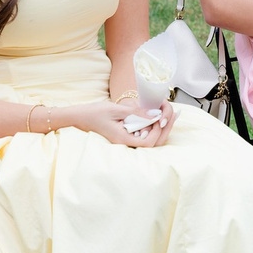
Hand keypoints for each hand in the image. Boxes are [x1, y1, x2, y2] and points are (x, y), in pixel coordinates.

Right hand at [59, 98, 174, 146]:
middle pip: (152, 143)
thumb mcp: (115, 110)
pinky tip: (156, 116)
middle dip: (165, 128)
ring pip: (149, 139)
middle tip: (174, 114)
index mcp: (123, 139)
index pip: (148, 142)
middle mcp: (125, 143)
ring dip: (161, 127)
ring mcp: (125, 140)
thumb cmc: (93, 113)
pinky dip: (152, 126)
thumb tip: (155, 113)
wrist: (78, 117)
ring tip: (169, 113)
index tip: (161, 117)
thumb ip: (136, 112)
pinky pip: (142, 134)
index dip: (158, 131)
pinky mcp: (124, 135)